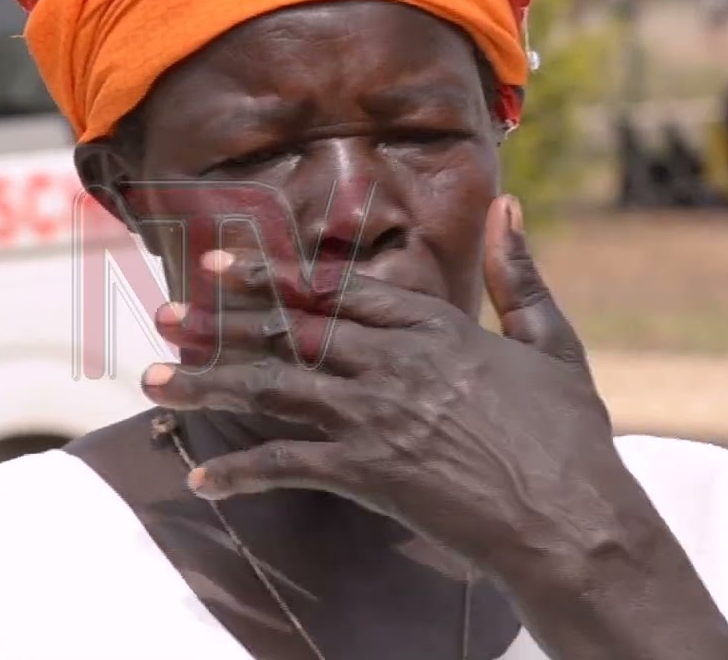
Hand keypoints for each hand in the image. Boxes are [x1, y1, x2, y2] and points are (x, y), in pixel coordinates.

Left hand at [140, 195, 628, 576]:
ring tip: (153, 380)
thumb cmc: (569, 436)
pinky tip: (201, 477)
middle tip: (164, 314)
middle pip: (288, 333)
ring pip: (271, 390)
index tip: (219, 261)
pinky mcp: (367, 473)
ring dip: (207, 383)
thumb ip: (518, 275)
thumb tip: (509, 207)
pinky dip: (240, 472)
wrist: (574, 520)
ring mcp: (374, 417)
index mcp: (432, 326)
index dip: (270, 273)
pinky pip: (286, 467)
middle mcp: (392, 362)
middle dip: (220, 323)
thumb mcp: (552, 342)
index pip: (334, 288)